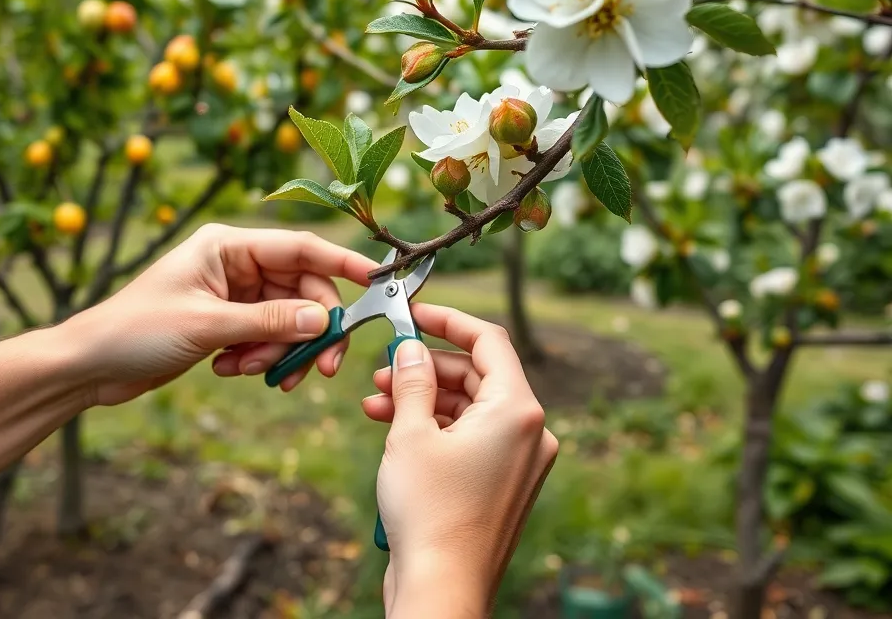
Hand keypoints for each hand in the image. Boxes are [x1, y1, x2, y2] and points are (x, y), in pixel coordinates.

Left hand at [62, 225, 375, 405]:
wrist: (89, 366)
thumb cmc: (135, 330)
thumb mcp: (208, 326)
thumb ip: (269, 322)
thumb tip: (323, 320)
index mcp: (228, 245)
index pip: (300, 248)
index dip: (341, 265)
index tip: (377, 281)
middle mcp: (236, 264)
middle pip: (300, 292)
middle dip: (308, 331)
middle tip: (317, 368)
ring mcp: (232, 294)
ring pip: (286, 320)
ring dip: (278, 350)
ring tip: (248, 370)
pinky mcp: (227, 322)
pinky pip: (265, 337)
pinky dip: (258, 357)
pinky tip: (228, 369)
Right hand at [361, 305, 557, 617]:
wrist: (442, 589)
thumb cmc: (430, 514)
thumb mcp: (410, 433)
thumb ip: (412, 380)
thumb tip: (411, 348)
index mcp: (518, 410)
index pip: (489, 340)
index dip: (448, 321)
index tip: (414, 313)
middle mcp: (528, 432)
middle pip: (476, 375)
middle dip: (425, 368)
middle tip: (383, 370)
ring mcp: (518, 460)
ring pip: (469, 408)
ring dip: (423, 399)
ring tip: (376, 402)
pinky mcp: (502, 483)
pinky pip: (470, 438)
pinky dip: (435, 429)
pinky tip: (394, 429)